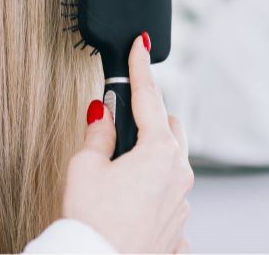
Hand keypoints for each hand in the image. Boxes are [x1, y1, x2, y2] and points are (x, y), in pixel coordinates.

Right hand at [62, 35, 193, 252]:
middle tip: (122, 123)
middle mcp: (179, 171)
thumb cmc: (93, 221)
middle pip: (171, 126)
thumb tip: (102, 113)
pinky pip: (171, 189)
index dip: (141, 68)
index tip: (140, 46)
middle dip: (151, 117)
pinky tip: (132, 195)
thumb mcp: (85, 168)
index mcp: (159, 151)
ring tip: (123, 164)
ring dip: (154, 151)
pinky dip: (155, 182)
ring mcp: (183, 197)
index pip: (149, 97)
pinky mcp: (178, 219)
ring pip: (174, 157)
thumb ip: (98, 134)